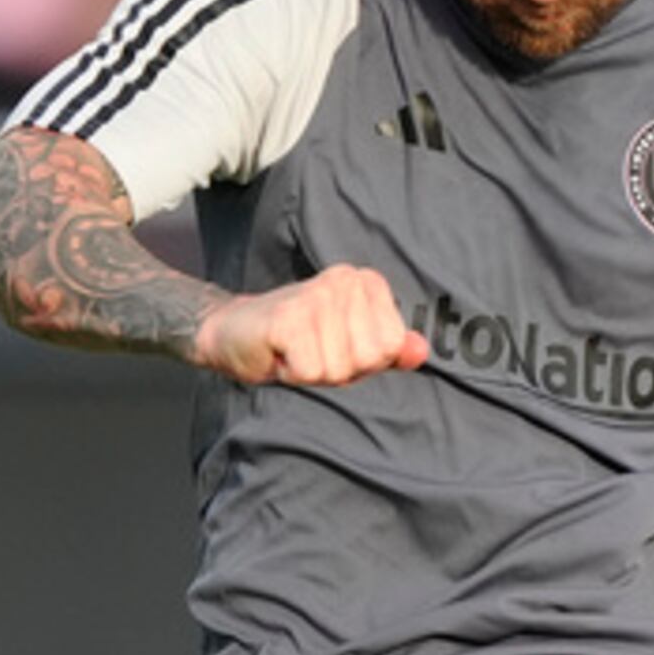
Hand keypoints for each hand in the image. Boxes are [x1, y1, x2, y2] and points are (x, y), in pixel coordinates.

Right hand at [194, 267, 429, 387]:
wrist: (231, 332)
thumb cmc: (295, 340)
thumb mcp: (350, 345)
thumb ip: (389, 348)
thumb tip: (422, 352)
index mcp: (366, 282)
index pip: (391, 346)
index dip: (362, 361)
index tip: (334, 347)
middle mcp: (345, 281)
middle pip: (369, 359)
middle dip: (340, 369)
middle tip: (312, 350)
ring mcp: (317, 296)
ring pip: (339, 369)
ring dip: (313, 372)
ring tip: (295, 350)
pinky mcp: (289, 317)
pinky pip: (311, 372)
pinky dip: (293, 374)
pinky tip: (281, 353)